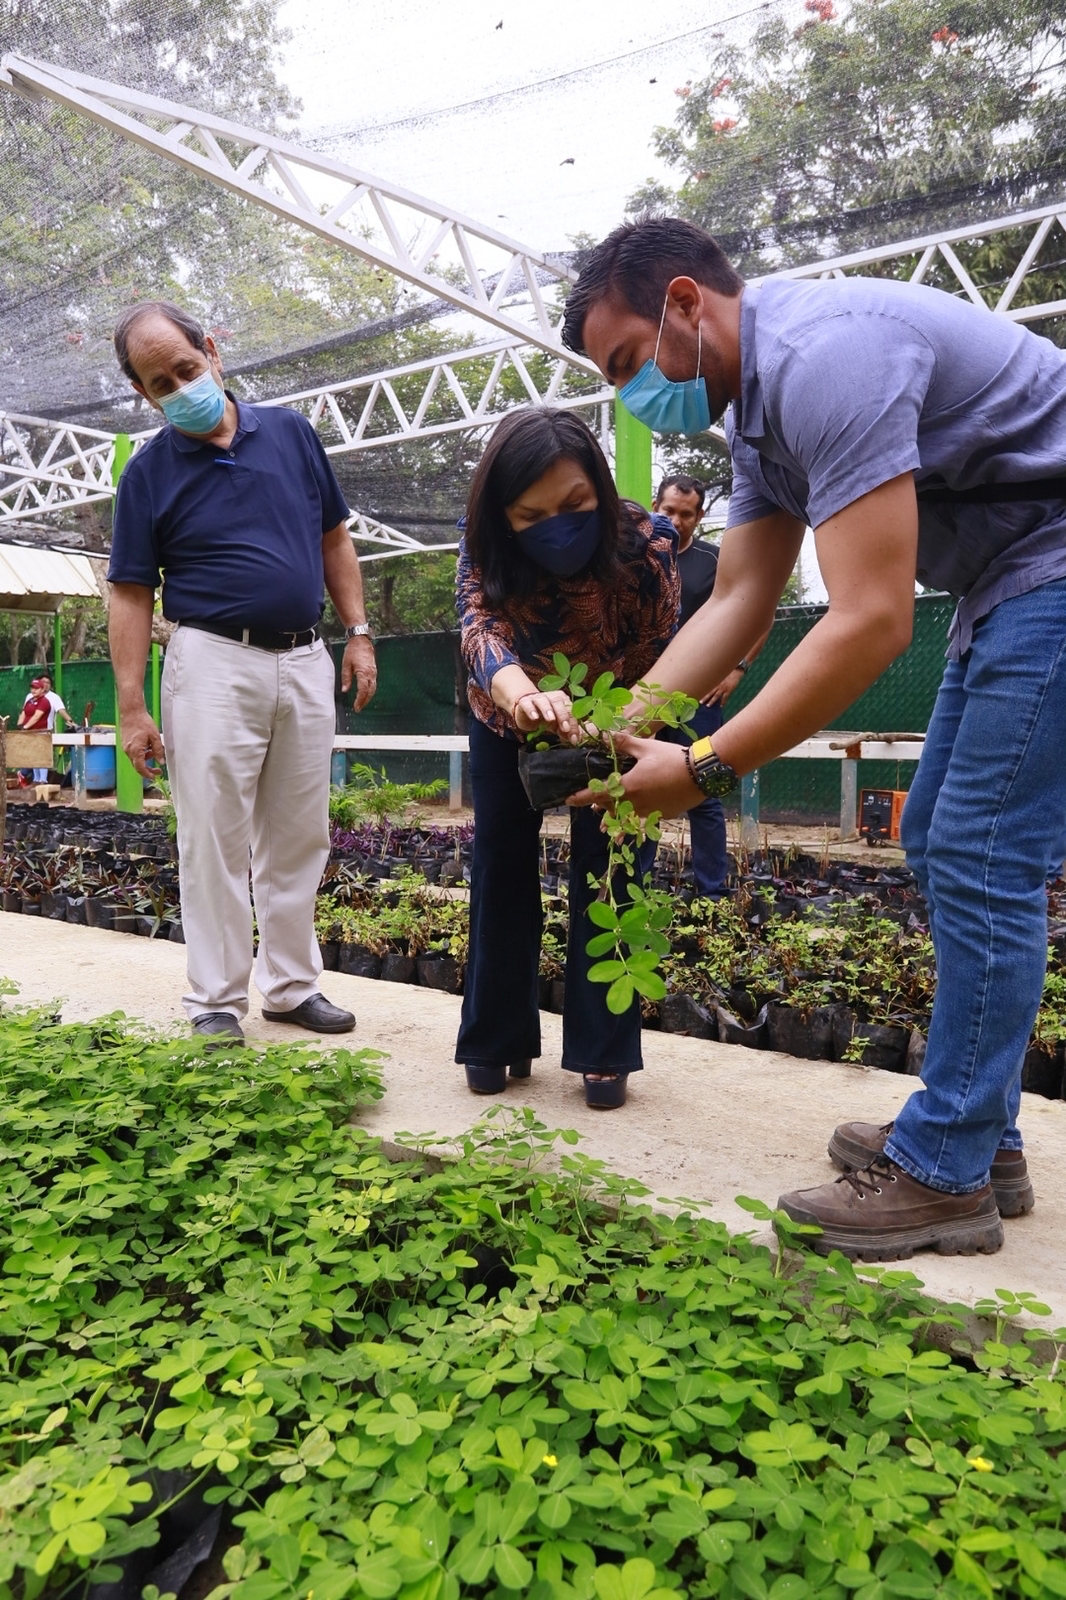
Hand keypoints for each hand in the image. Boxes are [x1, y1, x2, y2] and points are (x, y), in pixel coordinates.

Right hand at [120, 707, 164, 778]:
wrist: (131, 712)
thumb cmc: (143, 722)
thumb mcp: (155, 737)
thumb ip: (158, 751)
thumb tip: (161, 762)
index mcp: (135, 750)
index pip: (140, 768)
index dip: (147, 774)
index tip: (154, 776)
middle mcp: (128, 751)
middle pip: (138, 766)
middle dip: (148, 769)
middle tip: (158, 771)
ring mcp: (126, 747)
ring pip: (136, 759)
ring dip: (146, 759)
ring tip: (155, 751)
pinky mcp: (126, 744)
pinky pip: (134, 753)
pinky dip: (142, 753)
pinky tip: (148, 746)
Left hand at [342, 636, 376, 711]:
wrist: (361, 641)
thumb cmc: (353, 651)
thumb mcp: (346, 664)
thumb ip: (346, 678)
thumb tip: (345, 690)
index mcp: (363, 672)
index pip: (363, 691)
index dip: (359, 700)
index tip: (356, 706)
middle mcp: (371, 674)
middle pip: (370, 692)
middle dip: (364, 702)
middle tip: (358, 708)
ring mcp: (374, 673)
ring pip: (373, 689)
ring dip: (368, 697)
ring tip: (361, 703)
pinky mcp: (374, 671)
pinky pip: (373, 684)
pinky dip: (370, 691)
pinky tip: (365, 694)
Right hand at [513, 689, 578, 742]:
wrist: (526, 713)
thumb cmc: (545, 718)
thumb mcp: (557, 726)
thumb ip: (566, 732)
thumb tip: (575, 739)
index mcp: (563, 700)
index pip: (570, 710)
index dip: (573, 723)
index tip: (574, 737)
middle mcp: (551, 697)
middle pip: (558, 701)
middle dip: (563, 715)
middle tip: (565, 728)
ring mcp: (537, 698)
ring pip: (543, 701)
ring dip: (547, 709)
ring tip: (550, 719)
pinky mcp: (524, 702)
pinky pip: (527, 704)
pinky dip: (531, 710)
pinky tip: (534, 718)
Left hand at [567, 730, 702, 817]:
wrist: (701, 774)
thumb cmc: (672, 758)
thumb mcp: (646, 747)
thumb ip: (623, 742)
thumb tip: (603, 735)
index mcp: (628, 785)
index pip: (597, 794)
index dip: (581, 797)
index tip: (568, 799)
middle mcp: (635, 802)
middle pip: (610, 807)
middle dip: (599, 807)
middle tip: (590, 807)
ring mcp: (649, 811)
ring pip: (625, 818)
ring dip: (614, 819)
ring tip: (604, 826)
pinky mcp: (661, 815)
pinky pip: (642, 821)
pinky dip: (634, 824)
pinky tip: (631, 830)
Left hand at [703, 667, 743, 706]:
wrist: (736, 671)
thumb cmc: (728, 672)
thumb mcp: (720, 675)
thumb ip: (715, 679)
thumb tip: (710, 682)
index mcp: (715, 681)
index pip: (707, 687)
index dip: (702, 691)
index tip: (697, 694)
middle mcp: (718, 685)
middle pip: (709, 692)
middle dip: (704, 697)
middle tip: (700, 702)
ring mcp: (723, 688)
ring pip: (716, 696)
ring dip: (712, 701)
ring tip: (708, 705)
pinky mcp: (728, 690)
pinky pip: (725, 697)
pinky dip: (723, 702)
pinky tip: (721, 706)